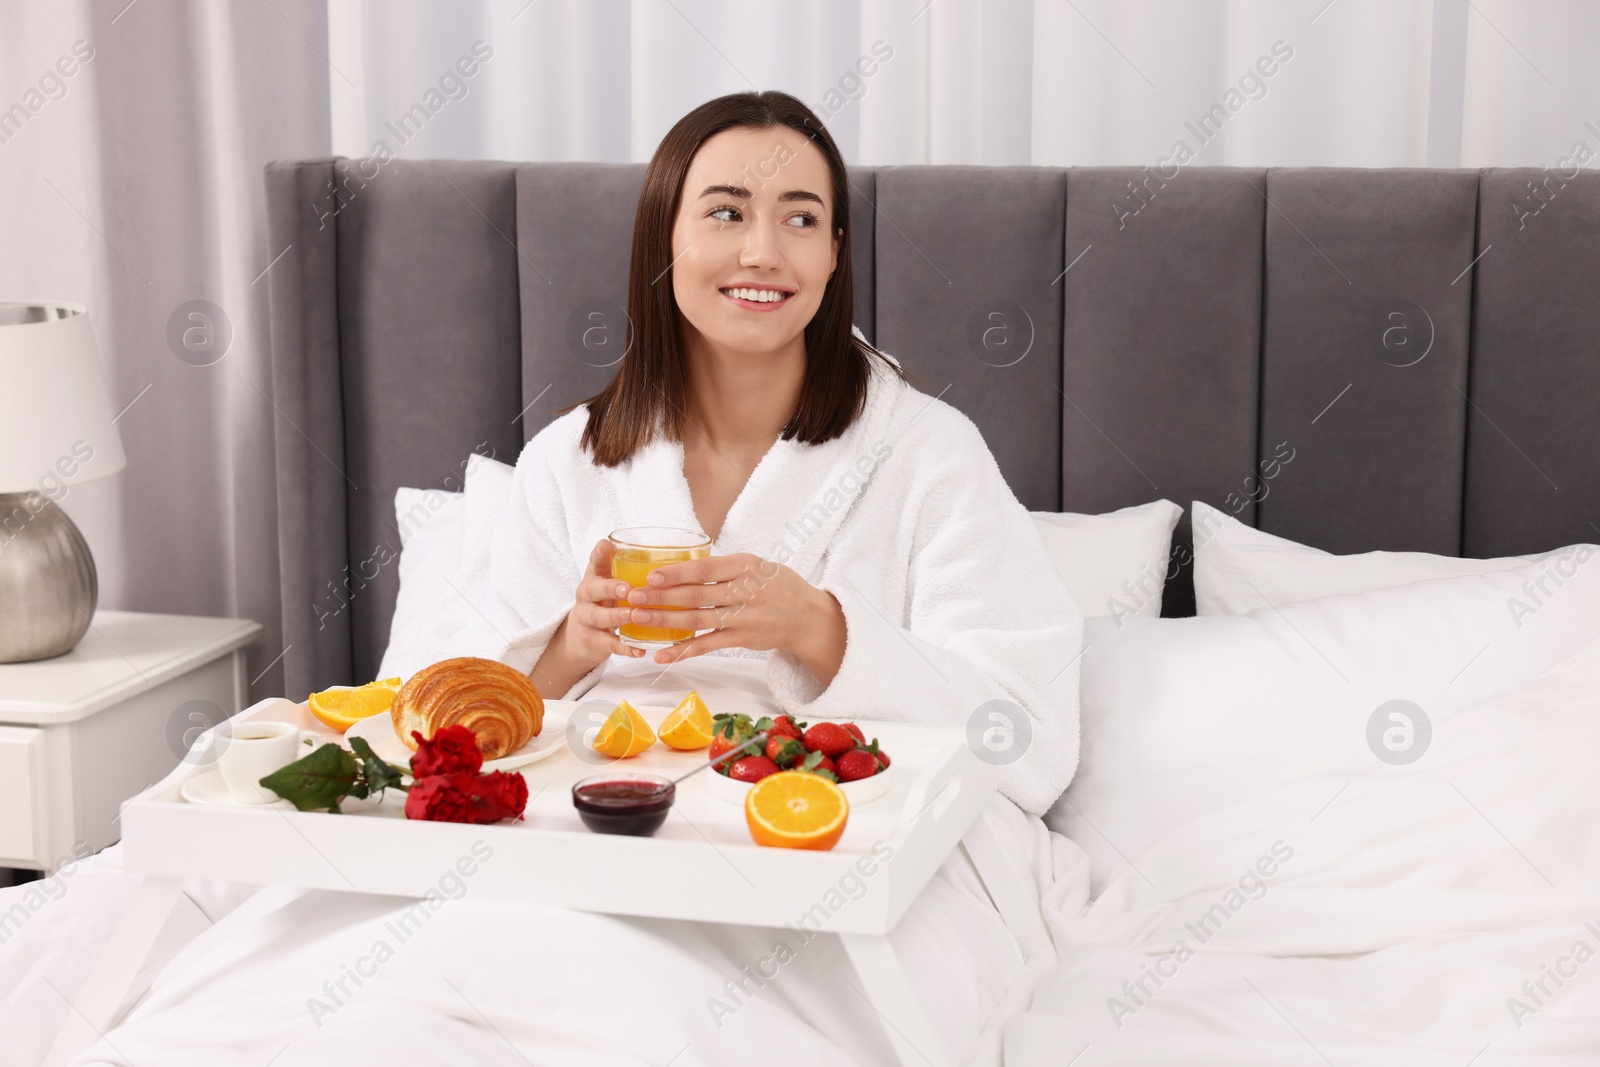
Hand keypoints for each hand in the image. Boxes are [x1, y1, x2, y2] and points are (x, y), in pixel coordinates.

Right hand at [559, 539, 649, 667]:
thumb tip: (660, 551)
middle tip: (627, 589)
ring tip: (632, 615)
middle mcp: (586, 596)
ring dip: (616, 616)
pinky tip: (640, 650)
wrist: (580, 636)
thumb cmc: (605, 602)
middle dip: (610, 588)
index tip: (605, 545)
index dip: (598, 554)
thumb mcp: (610, 582)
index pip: (594, 562)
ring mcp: (587, 618)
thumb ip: (626, 568)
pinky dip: (625, 648)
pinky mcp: (591, 640)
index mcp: (594, 577)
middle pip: (593, 589)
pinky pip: (608, 644)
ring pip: (599, 617)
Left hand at [624, 553, 846, 682]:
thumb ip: (724, 567)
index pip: (705, 568)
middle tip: (633, 597)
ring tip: (639, 619)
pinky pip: (708, 645)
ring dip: (665, 621)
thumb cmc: (777, 585)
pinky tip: (662, 654)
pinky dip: (684, 651)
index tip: (650, 575)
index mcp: (746, 566)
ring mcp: (743, 617)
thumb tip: (682, 566)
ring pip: (698, 620)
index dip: (677, 573)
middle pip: (696, 595)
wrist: (807, 617)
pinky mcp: (742, 639)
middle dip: (662, 597)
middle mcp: (745, 591)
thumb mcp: (757, 564)